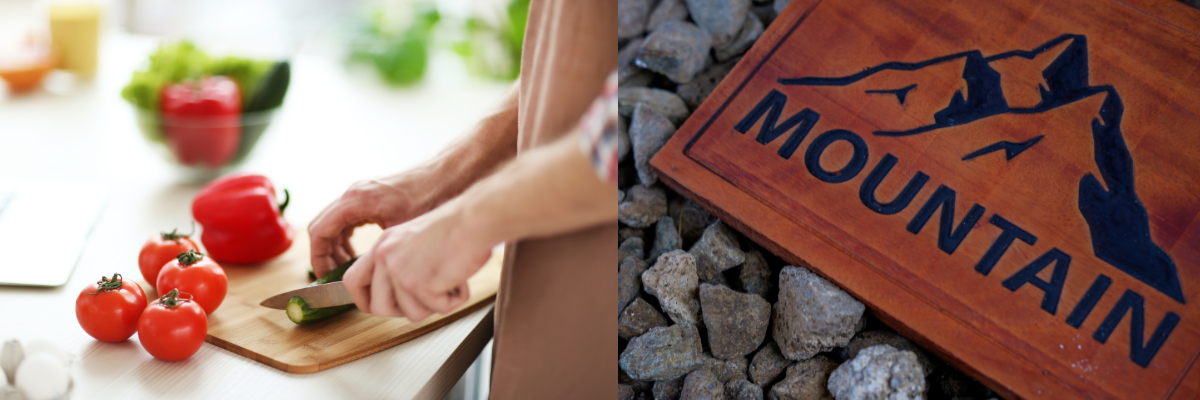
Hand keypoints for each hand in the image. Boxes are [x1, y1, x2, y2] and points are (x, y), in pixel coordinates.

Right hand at [309, 174, 433, 277]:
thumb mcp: (401, 232)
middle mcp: (353, 193)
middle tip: (334, 276)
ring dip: (335, 246)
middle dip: (324, 254)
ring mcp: (360, 192)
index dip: (318, 258)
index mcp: (355, 201)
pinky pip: (346, 218)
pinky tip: (357, 254)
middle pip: (322, 228)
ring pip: (333, 223)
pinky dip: (346, 237)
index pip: (319, 232)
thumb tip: (362, 277)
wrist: (447, 177)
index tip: (325, 277)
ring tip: (346, 269)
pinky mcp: (369, 196)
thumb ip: (377, 251)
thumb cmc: (429, 199)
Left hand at [341, 200, 492, 321]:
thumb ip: (400, 263)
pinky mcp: (419, 284)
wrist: (474, 219)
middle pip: (379, 307)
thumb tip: (398, 294)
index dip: (364, 300)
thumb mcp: (414, 241)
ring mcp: (400, 271)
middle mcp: (385, 257)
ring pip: (410, 313)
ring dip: (434, 304)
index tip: (377, 306)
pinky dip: (454, 299)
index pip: (353, 281)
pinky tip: (458, 279)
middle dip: (403, 310)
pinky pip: (436, 309)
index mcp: (382, 244)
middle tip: (426, 298)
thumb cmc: (457, 227)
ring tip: (448, 280)